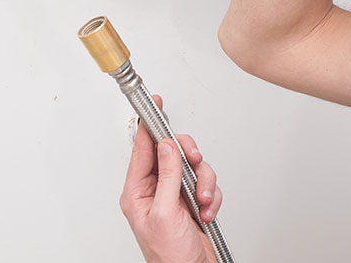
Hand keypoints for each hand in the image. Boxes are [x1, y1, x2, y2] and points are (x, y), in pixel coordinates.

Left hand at [120, 95, 221, 262]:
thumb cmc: (169, 256)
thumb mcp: (165, 213)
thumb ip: (167, 176)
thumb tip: (167, 146)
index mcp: (138, 191)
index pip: (143, 149)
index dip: (150, 125)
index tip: (155, 104)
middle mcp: (155, 190)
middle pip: (174, 152)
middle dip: (189, 158)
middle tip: (195, 163)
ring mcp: (175, 195)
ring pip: (195, 167)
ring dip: (204, 183)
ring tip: (203, 201)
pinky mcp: (192, 201)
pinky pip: (207, 183)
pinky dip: (212, 196)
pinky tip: (207, 211)